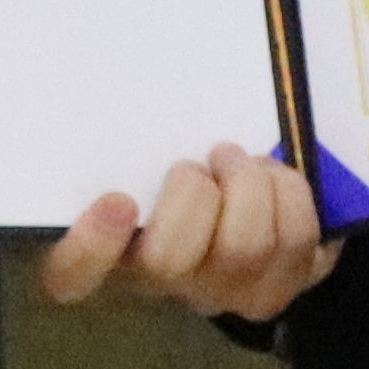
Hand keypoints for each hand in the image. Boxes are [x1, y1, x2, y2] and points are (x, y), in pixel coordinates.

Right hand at [41, 143, 341, 327]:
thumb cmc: (182, 174)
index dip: (89, 248)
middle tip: (205, 161)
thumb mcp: (143, 157)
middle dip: (193, 193)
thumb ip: (129, 142)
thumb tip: (106, 75)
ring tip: (243, 160)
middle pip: (167, 260)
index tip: (117, 200)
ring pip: (243, 249)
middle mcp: (164, 284)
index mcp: (110, 249)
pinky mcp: (281, 286)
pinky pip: (297, 245)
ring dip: (250, 184)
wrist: (248, 208)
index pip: (71, 277)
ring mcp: (225, 293)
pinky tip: (276, 178)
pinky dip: (292, 194)